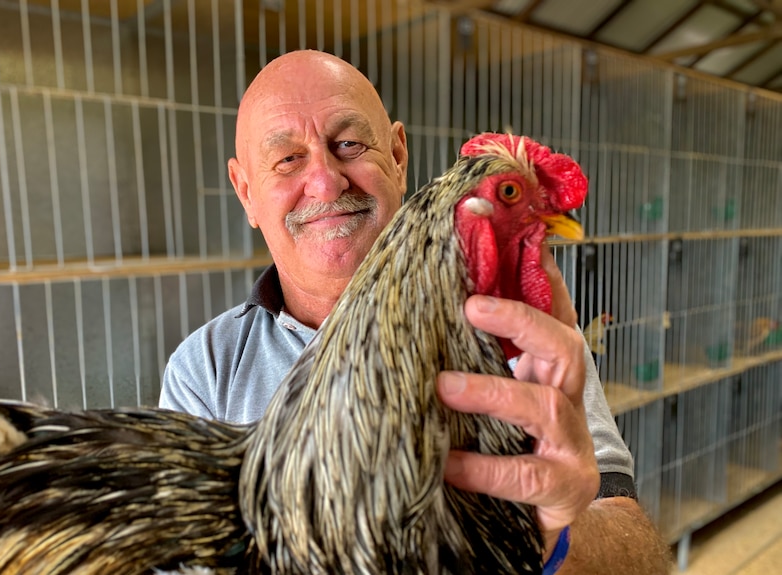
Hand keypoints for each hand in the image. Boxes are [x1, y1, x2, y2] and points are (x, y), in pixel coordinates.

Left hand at [437, 292, 598, 554]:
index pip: (553, 320)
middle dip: (522, 322)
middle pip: (565, 348)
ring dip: (494, 392)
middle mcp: (567, 403)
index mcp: (547, 377)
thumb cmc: (507, 457)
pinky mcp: (565, 490)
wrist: (542, 527)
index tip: (519, 248)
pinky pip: (528, 475)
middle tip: (471, 307)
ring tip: (445, 387)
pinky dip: (485, 468)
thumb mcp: (491, 406)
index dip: (542, 283)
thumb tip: (420, 327)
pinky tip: (449, 464)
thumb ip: (469, 365)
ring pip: (546, 407)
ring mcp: (572, 447)